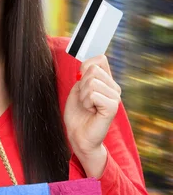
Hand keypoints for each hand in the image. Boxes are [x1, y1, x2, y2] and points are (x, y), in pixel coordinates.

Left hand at [63, 54, 121, 177]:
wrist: (78, 135)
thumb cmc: (77, 113)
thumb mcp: (78, 89)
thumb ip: (84, 75)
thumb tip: (88, 66)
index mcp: (107, 81)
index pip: (100, 59)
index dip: (85, 67)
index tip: (81, 81)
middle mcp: (114, 87)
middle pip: (93, 69)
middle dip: (81, 85)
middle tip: (84, 99)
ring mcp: (115, 97)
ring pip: (91, 82)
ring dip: (83, 96)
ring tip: (88, 106)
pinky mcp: (113, 106)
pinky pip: (93, 94)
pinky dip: (86, 103)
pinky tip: (91, 111)